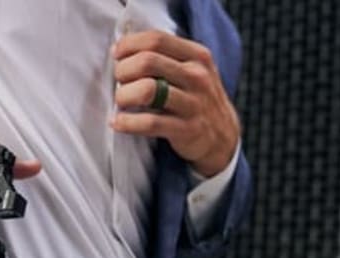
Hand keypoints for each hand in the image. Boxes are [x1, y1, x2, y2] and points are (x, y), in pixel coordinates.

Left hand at [111, 31, 240, 176]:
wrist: (222, 135)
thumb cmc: (196, 98)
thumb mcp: (191, 69)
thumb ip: (164, 56)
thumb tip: (121, 49)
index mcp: (197, 55)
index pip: (155, 39)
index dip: (129, 45)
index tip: (117, 56)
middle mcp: (197, 76)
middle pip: (147, 61)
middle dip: (123, 71)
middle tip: (119, 81)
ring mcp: (194, 103)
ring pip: (147, 90)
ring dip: (124, 95)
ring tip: (121, 101)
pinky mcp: (186, 129)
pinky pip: (150, 123)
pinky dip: (127, 123)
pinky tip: (119, 122)